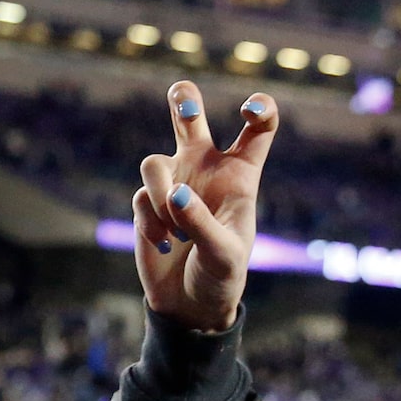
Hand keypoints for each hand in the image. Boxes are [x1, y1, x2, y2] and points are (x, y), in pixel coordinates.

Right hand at [131, 82, 277, 332]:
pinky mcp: (146, 204)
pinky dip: (150, 221)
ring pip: (154, 163)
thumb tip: (175, 193)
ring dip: (160, 192)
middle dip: (184, 100)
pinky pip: (141, 198)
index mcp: (240, 175)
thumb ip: (201, 223)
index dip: (259, 109)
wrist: (190, 304)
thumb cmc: (221, 276)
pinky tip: (165, 244)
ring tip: (173, 226)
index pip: (257, 130)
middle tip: (182, 96)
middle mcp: (205, 169)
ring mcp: (172, 183)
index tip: (248, 109)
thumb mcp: (223, 254)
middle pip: (190, 117)